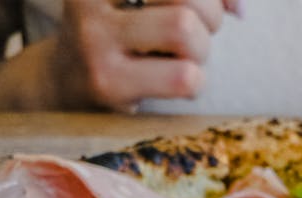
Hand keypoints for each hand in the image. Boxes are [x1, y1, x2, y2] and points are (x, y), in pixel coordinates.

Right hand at [52, 0, 238, 110]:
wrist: (63, 84)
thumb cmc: (122, 35)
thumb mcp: (142, 0)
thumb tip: (238, 7)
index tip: (229, 6)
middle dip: (209, 17)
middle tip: (199, 34)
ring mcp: (94, 38)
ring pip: (183, 29)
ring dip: (200, 51)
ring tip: (185, 60)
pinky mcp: (106, 82)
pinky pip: (183, 76)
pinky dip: (195, 83)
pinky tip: (178, 84)